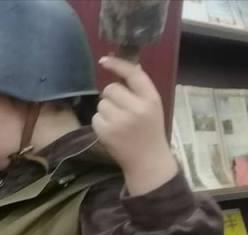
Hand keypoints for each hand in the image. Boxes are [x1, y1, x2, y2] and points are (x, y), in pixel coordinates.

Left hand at [94, 55, 177, 195]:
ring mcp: (120, 120)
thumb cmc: (149, 131)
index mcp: (151, 99)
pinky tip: (112, 131)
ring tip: (118, 122)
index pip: (133, 74)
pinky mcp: (106, 132)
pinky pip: (95, 117)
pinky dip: (100, 123)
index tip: (104, 60)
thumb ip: (139, 90)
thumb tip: (122, 67)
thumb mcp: (152, 107)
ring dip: (106, 110)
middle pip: (111, 88)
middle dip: (112, 97)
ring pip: (101, 103)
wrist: (147, 160)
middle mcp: (136, 108)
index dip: (117, 64)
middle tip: (121, 110)